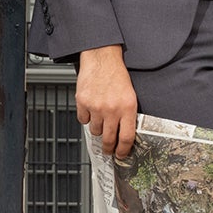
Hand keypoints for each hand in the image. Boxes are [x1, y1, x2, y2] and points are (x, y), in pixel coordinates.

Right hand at [77, 45, 138, 159]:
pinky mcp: (83, 102)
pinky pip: (83, 120)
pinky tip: (91, 109)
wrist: (101, 58)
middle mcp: (112, 109)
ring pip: (95, 131)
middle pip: (109, 139)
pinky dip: (86, 117)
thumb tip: (124, 135)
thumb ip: (127, 115)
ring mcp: (96, 107)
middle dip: (108, 148)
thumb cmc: (116, 75)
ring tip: (100, 119)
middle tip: (108, 150)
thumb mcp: (130, 95)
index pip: (127, 137)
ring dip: (97, 129)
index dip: (123, 150)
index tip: (120, 154)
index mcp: (127, 107)